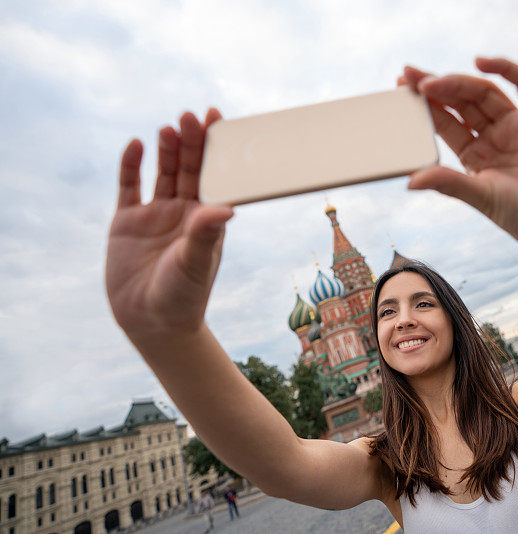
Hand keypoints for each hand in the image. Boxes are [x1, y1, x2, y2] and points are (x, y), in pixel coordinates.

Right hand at [105, 109, 233, 338]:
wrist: (150, 321)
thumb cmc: (183, 296)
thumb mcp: (196, 263)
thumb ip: (206, 234)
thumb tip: (227, 207)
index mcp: (208, 219)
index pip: (215, 176)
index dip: (216, 150)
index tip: (219, 120)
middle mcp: (184, 211)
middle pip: (189, 168)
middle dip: (192, 142)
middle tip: (192, 115)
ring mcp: (155, 214)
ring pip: (163, 173)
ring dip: (167, 149)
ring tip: (169, 128)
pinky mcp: (127, 221)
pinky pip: (129, 186)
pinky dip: (131, 165)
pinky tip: (136, 145)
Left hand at [401, 57, 517, 257]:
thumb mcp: (482, 198)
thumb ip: (450, 183)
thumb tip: (410, 180)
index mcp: (475, 156)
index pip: (445, 123)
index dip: (424, 106)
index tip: (401, 88)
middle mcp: (494, 137)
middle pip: (460, 103)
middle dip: (435, 87)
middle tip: (409, 75)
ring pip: (485, 93)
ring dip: (459, 81)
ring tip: (434, 79)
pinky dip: (506, 69)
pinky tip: (482, 62)